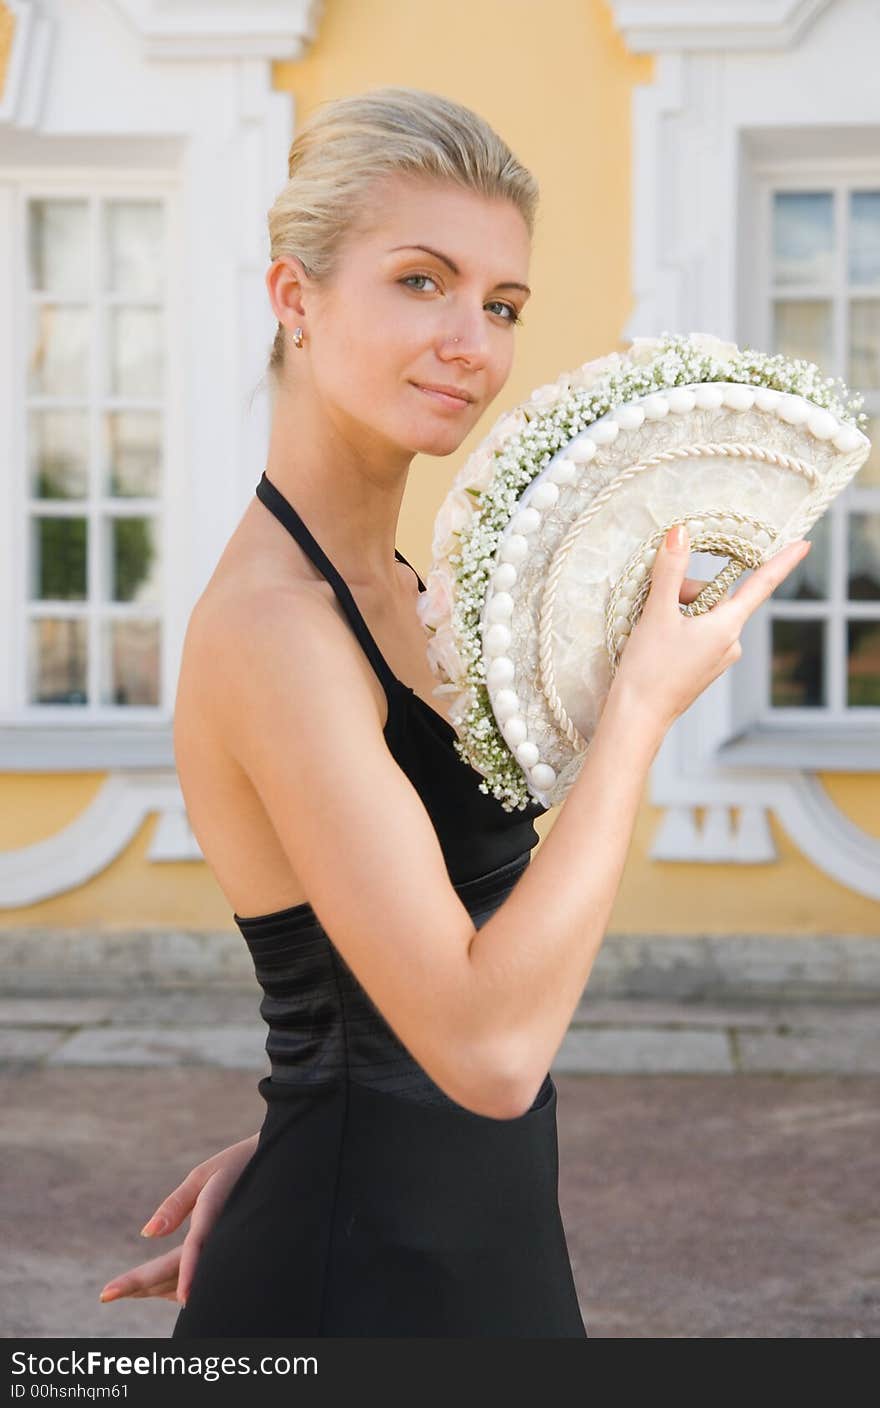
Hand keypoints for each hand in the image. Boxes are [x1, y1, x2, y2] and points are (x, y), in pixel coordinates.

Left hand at [98, 1132, 259, 1307]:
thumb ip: (175, 1205)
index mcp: (215, 1215)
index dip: (185, 1277)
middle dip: (142, 1284)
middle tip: (106, 1294)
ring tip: (122, 1290)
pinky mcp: (223, 1250)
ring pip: (186, 1277)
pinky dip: (175, 1281)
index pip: (194, 1251)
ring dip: (156, 1286)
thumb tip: (147, 1234)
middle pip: (180, 1272)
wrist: (276, 1164)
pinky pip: (197, 1272)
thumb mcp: (204, 1174)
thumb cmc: (237, 1163)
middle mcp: (220, 1238)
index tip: (179, 1301)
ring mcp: (223, 1248)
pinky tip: (160, 1287)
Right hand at [610, 522, 811, 732]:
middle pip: (716, 596)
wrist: (637, 717)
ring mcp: (718, 656)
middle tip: (657, 602)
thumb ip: (670, 571)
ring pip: (704, 615)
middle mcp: (730, 642)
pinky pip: (698, 633)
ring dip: (678, 610)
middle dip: (687, 591)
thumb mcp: (657, 613)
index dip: (782, 561)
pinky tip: (656, 640)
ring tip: (650, 626)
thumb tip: (681, 533)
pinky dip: (678, 627)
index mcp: (727, 627)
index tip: (804, 544)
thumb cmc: (648, 669)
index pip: (762, 585)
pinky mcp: (704, 667)